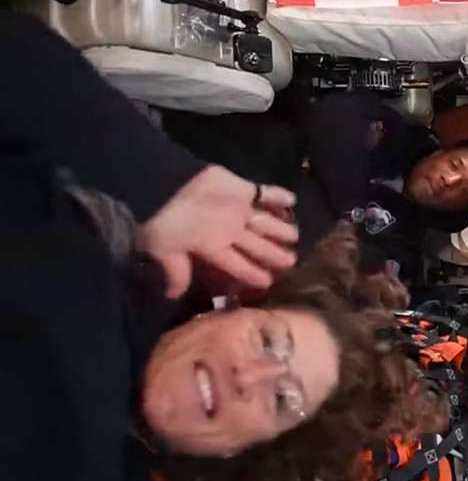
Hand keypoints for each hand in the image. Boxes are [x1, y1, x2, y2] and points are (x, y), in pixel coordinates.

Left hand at [139, 166, 298, 298]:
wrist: (164, 184)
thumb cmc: (159, 221)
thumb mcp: (162, 251)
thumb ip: (175, 273)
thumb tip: (174, 296)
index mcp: (216, 249)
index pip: (240, 266)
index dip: (255, 275)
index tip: (269, 282)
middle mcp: (235, 232)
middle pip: (259, 247)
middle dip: (276, 256)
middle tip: (292, 262)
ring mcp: (242, 209)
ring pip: (267, 223)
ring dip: (282, 231)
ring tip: (295, 236)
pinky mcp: (242, 187)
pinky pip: (265, 192)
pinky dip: (278, 195)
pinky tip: (292, 199)